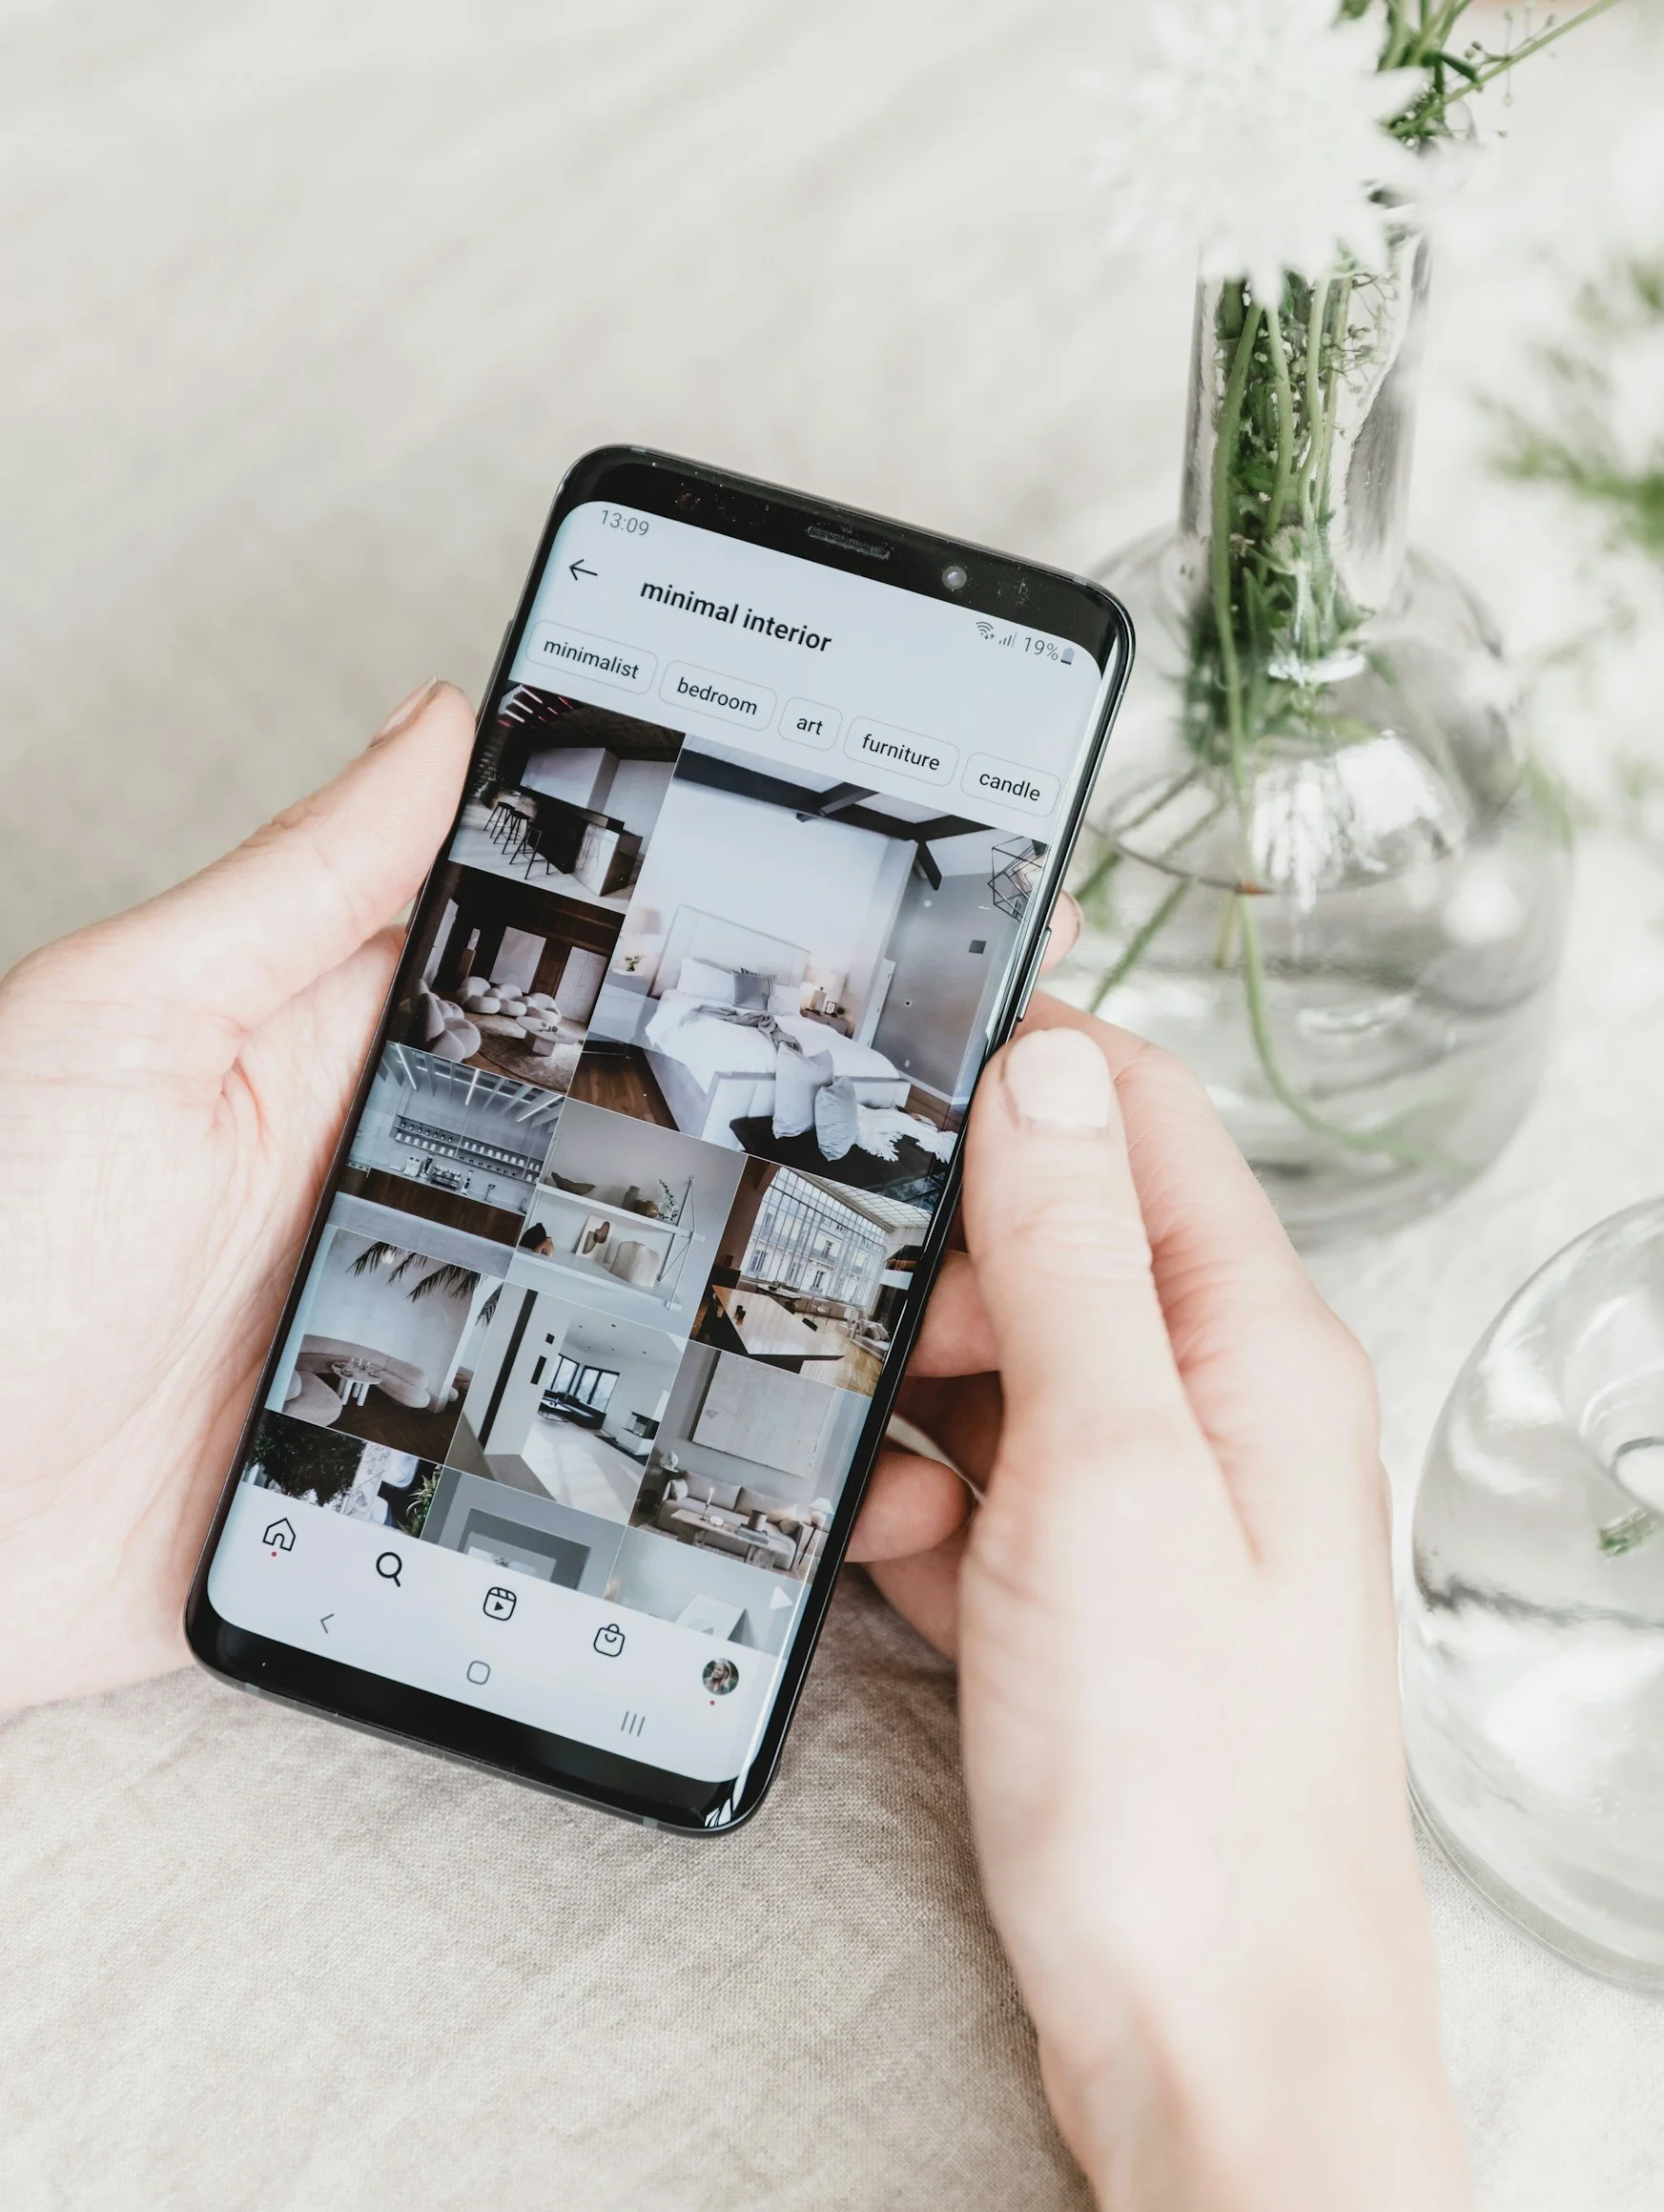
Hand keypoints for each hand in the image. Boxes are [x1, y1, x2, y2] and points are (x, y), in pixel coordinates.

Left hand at [0, 697, 1066, 1711]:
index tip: (884, 969)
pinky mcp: (404, 1491)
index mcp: (365, 1057)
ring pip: (644, 1322)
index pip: (588, 993)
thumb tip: (448, 720)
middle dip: (805, 1167)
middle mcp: (420, 1197)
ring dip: (774, 1328)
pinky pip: (573, 1478)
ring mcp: (424, 1347)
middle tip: (983, 1173)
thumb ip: (307, 886)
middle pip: (652, 1164)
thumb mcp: (133, 1021)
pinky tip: (803, 1490)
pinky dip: (683, 1479)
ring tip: (951, 1329)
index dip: (728, 975)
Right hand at [846, 1007, 1468, 2211]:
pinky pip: (990, 1495)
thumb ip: (1072, 1257)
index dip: (1020, 1077)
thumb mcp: (1106, 1469)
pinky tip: (897, 1565)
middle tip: (866, 1332)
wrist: (1211, 2044)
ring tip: (878, 1478)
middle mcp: (1222, 1409)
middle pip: (1060, 1239)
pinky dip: (925, 1511)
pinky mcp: (1098, 1601)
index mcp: (1257, 1345)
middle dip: (940, 1268)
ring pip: (1007, 1372)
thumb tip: (1047, 1068)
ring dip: (917, 1402)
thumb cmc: (1187, 1788)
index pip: (1143, 1117)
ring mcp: (1159, 1509)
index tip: (892, 1077)